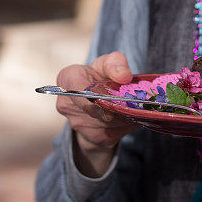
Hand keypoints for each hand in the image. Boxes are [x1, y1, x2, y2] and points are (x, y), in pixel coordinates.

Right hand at [56, 52, 138, 177]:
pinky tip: (128, 116)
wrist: (95, 98)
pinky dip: (126, 125)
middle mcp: (67, 104)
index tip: (117, 96)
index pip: (82, 91)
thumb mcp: (108, 63)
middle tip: (135, 100)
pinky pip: (114, 133)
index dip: (102, 96)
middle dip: (119, 106)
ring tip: (133, 106)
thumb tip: (124, 76)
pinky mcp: (91, 138)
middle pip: (98, 110)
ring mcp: (77, 124)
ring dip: (125, 116)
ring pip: (109, 123)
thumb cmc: (100, 75)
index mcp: (67, 79)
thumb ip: (116, 63)